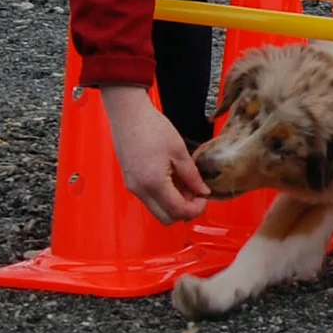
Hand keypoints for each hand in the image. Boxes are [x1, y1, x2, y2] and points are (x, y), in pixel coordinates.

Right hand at [100, 85, 209, 224]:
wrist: (128, 114)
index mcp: (154, 183)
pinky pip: (149, 198)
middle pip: (166, 218)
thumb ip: (192, 175)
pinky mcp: (131, 181)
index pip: (178, 211)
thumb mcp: (179, 151)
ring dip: (174, 203)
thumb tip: (202, 190)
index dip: (196, 209)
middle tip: (196, 193)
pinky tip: (172, 178)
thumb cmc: (151, 127)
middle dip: (184, 211)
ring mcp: (133, 187)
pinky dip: (163, 195)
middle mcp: (140, 190)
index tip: (204, 197)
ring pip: (157, 209)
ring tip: (185, 183)